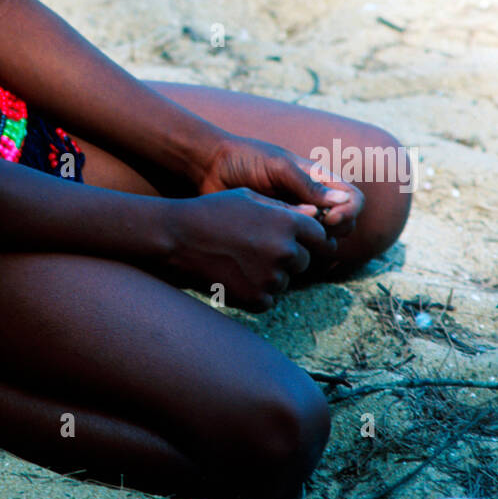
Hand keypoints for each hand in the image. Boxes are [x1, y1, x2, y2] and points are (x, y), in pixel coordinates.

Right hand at [162, 188, 337, 310]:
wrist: (177, 239)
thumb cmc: (213, 212)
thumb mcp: (249, 198)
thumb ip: (285, 207)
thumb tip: (315, 214)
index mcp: (287, 223)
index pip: (320, 236)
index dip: (308, 237)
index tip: (294, 237)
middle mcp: (284, 251)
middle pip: (304, 261)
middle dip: (288, 256)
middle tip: (256, 247)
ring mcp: (271, 278)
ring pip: (286, 280)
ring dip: (271, 274)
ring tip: (240, 259)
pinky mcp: (257, 300)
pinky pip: (269, 299)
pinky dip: (256, 291)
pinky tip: (234, 274)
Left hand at [197, 131, 363, 237]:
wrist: (210, 169)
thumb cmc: (244, 159)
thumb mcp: (277, 166)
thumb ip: (307, 184)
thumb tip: (342, 202)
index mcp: (317, 179)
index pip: (352, 199)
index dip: (349, 211)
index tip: (330, 217)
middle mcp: (311, 200)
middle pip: (344, 223)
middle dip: (336, 229)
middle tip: (312, 229)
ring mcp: (295, 217)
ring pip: (323, 239)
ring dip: (317, 242)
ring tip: (294, 236)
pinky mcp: (278, 232)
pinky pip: (298, 246)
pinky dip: (297, 249)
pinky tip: (280, 245)